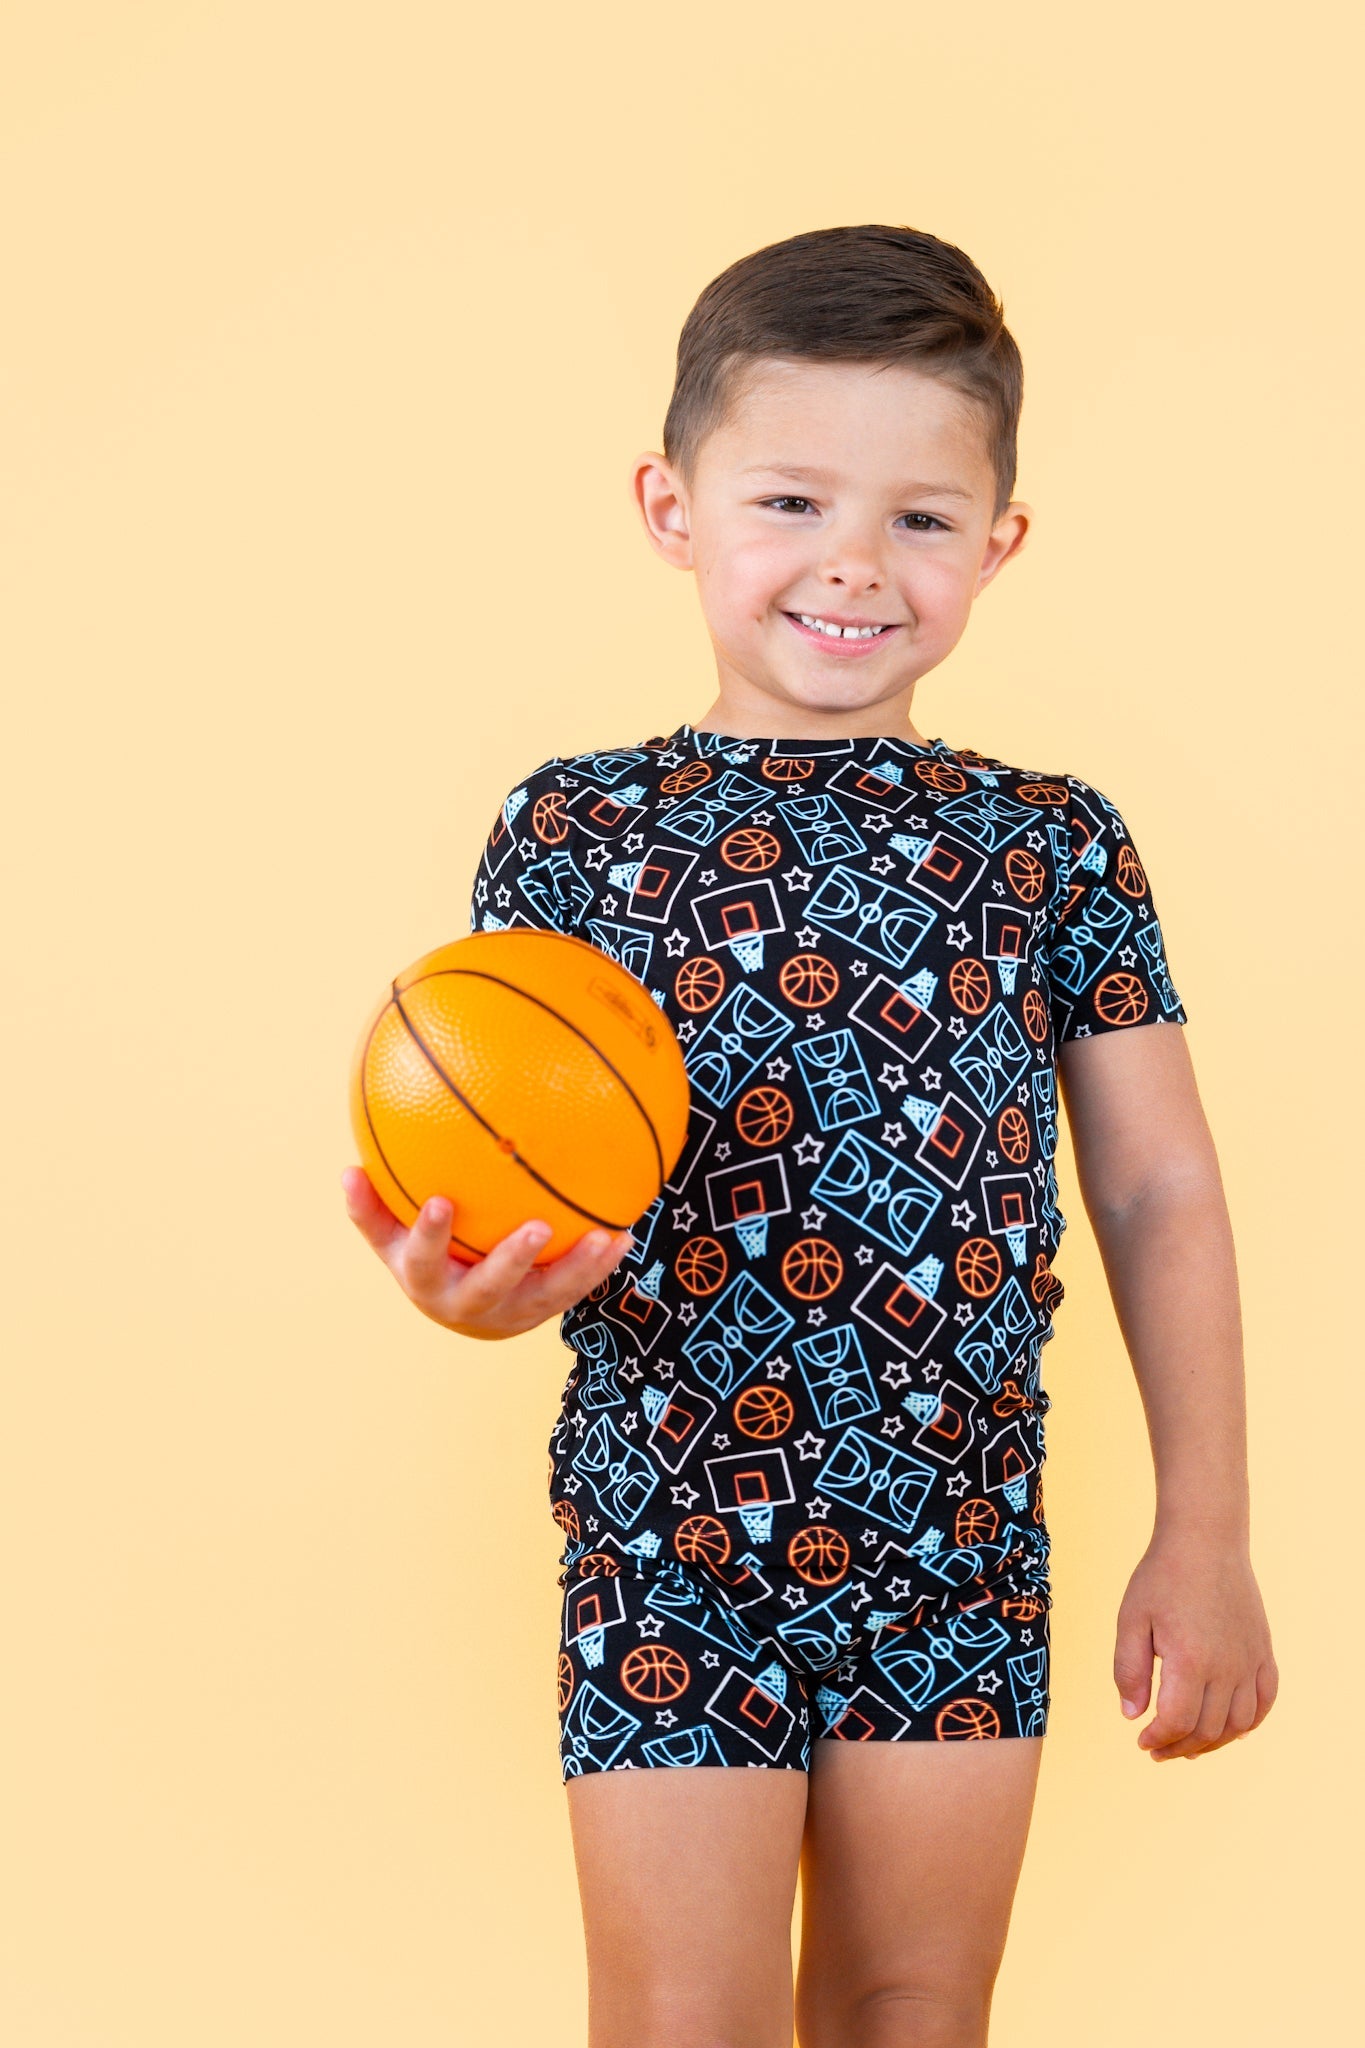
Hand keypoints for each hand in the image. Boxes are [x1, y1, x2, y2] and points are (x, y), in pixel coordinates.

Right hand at [341, 1166, 634, 1339]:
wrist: (467, 1311)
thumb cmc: (426, 1258)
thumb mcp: (393, 1239)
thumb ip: (372, 1209)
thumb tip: (347, 1169)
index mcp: (427, 1282)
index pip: (422, 1259)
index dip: (430, 1234)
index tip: (440, 1199)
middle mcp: (470, 1304)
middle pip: (490, 1287)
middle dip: (513, 1260)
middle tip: (539, 1226)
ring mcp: (512, 1312)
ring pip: (547, 1297)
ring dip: (577, 1269)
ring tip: (604, 1239)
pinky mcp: (545, 1311)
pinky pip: (577, 1290)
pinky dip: (601, 1266)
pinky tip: (623, 1234)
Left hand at [1114, 1533, 1278, 1760]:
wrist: (1205, 1541)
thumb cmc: (1162, 1577)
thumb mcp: (1131, 1619)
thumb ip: (1128, 1669)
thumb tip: (1132, 1714)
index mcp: (1190, 1660)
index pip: (1178, 1722)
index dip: (1159, 1739)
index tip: (1142, 1742)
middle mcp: (1227, 1667)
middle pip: (1208, 1729)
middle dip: (1180, 1747)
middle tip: (1158, 1749)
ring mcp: (1250, 1660)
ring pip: (1239, 1723)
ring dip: (1214, 1742)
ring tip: (1189, 1745)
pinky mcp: (1263, 1651)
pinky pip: (1265, 1700)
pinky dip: (1249, 1722)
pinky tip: (1230, 1727)